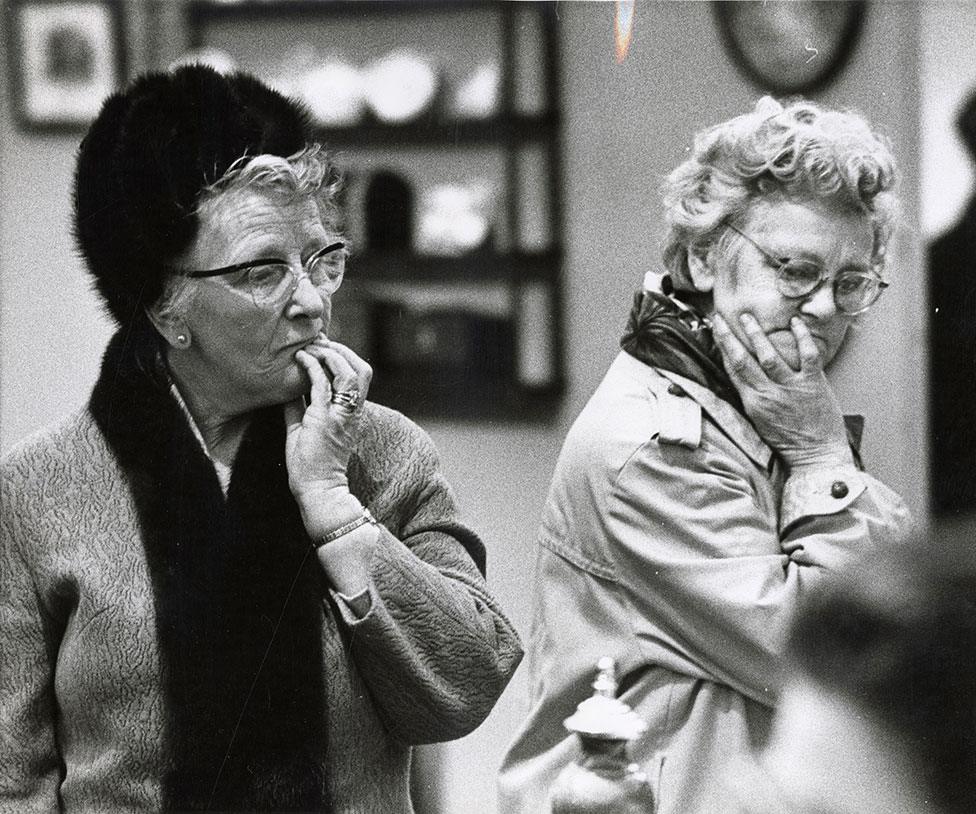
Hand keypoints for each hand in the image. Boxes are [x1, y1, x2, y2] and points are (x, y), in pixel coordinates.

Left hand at [283, 335, 372, 502]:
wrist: (317, 488)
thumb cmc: (310, 464)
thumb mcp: (303, 428)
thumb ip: (299, 406)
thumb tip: (287, 388)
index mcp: (351, 412)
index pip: (358, 375)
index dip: (345, 356)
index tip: (324, 346)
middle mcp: (351, 411)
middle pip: (361, 369)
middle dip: (341, 349)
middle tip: (318, 341)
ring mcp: (340, 414)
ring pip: (348, 371)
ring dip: (329, 354)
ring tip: (310, 348)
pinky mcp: (324, 418)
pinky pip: (322, 383)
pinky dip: (312, 366)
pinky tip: (300, 360)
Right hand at [711, 313, 851, 469]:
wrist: (816, 456)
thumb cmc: (788, 440)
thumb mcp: (759, 420)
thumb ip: (750, 396)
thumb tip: (739, 374)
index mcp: (752, 403)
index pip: (732, 370)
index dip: (721, 348)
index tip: (715, 331)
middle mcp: (768, 394)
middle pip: (742, 360)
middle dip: (729, 337)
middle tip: (720, 318)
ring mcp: (791, 388)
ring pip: (769, 355)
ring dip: (756, 334)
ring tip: (747, 317)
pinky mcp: (813, 384)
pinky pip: (807, 355)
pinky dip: (801, 337)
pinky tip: (795, 322)